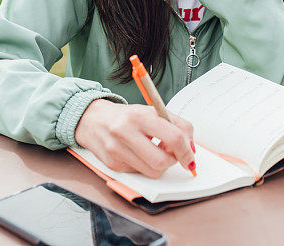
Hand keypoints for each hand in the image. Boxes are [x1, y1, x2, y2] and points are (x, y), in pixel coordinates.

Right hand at [74, 99, 195, 178]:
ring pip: (152, 171)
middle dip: (173, 161)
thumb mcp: (152, 111)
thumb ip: (176, 125)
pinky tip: (138, 154)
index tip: (190, 155)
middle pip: (162, 161)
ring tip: (154, 151)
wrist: (92, 120)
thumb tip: (191, 147)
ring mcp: (117, 151)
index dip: (186, 150)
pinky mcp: (112, 165)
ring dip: (160, 165)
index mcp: (139, 116)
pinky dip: (145, 166)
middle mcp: (125, 133)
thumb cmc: (126, 116)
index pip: (173, 137)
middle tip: (172, 153)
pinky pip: (140, 173)